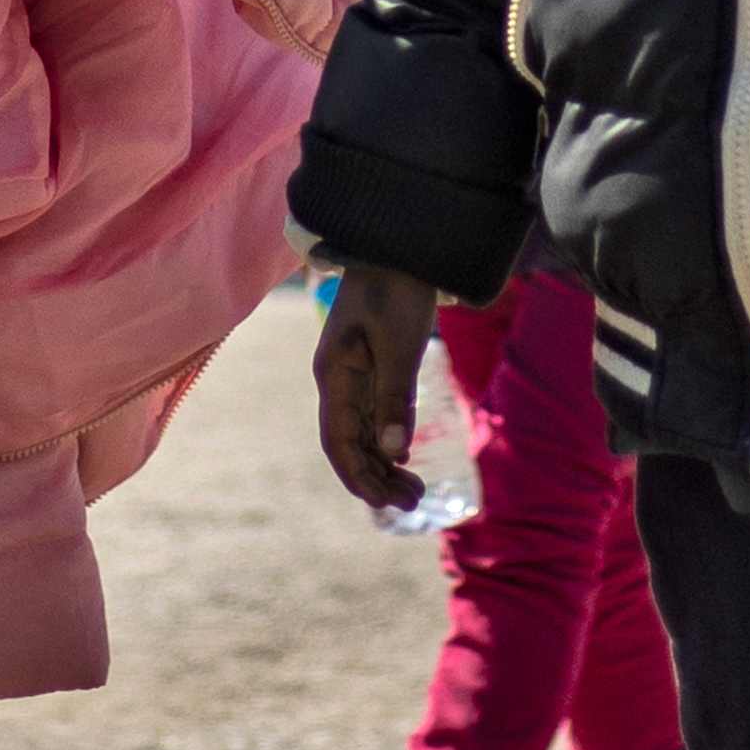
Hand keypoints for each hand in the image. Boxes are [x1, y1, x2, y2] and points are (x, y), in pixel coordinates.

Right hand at [312, 264, 442, 513]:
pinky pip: (374, 417)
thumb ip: (394, 398)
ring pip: (362, 434)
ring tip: (415, 491)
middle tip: (413, 503)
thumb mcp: (399, 345)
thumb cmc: (397, 290)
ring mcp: (353, 376)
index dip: (359, 475)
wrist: (400, 246)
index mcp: (334, 376)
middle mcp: (337, 381)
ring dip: (385, 464)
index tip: (387, 502)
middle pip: (349, 443)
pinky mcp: (371, 369)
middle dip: (377, 477)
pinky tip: (405, 460)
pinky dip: (388, 442)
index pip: (338, 441)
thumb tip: (395, 452)